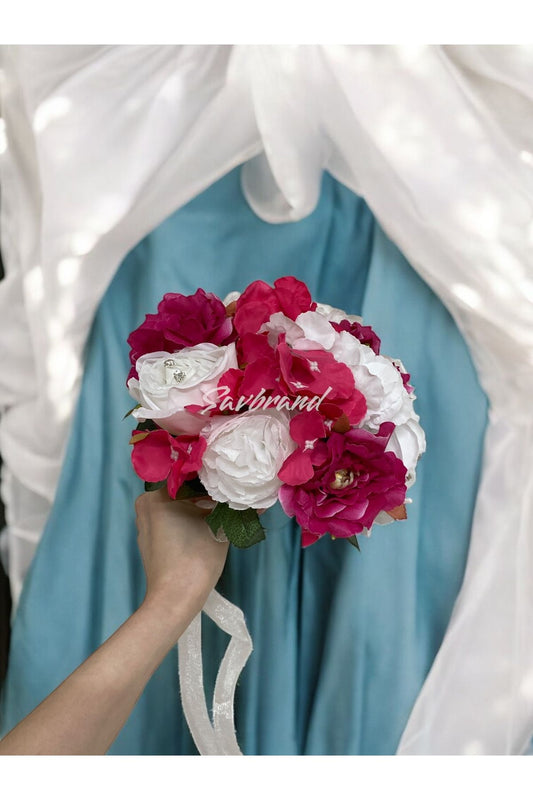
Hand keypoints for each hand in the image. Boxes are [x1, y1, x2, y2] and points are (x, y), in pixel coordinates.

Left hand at [135, 488, 228, 625]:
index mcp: (157, 495)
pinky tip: (207, 524)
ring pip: (177, 506)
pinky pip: (171, 521)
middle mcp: (145, 505)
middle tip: (231, 493)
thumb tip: (256, 500)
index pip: (188, 475)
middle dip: (206, 493)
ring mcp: (145, 524)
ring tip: (224, 508)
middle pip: (182, 491)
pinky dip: (188, 520)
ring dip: (198, 507)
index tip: (230, 478)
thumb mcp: (219, 527)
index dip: (212, 476)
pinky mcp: (150, 541)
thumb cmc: (195, 558)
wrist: (175, 599)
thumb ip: (233, 509)